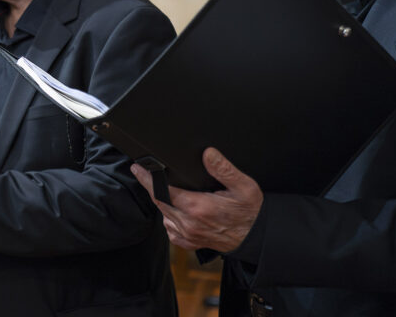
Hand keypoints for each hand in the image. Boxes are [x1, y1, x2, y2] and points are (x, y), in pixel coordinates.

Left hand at [131, 147, 262, 251]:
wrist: (257, 237)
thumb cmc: (251, 211)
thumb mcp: (244, 186)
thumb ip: (224, 169)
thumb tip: (208, 153)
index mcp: (198, 207)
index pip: (162, 191)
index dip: (146, 179)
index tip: (137, 168)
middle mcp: (189, 223)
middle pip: (159, 202)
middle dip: (151, 187)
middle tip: (147, 173)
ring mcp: (188, 235)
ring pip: (163, 215)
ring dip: (162, 202)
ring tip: (165, 189)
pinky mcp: (190, 243)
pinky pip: (170, 230)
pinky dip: (169, 218)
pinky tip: (176, 210)